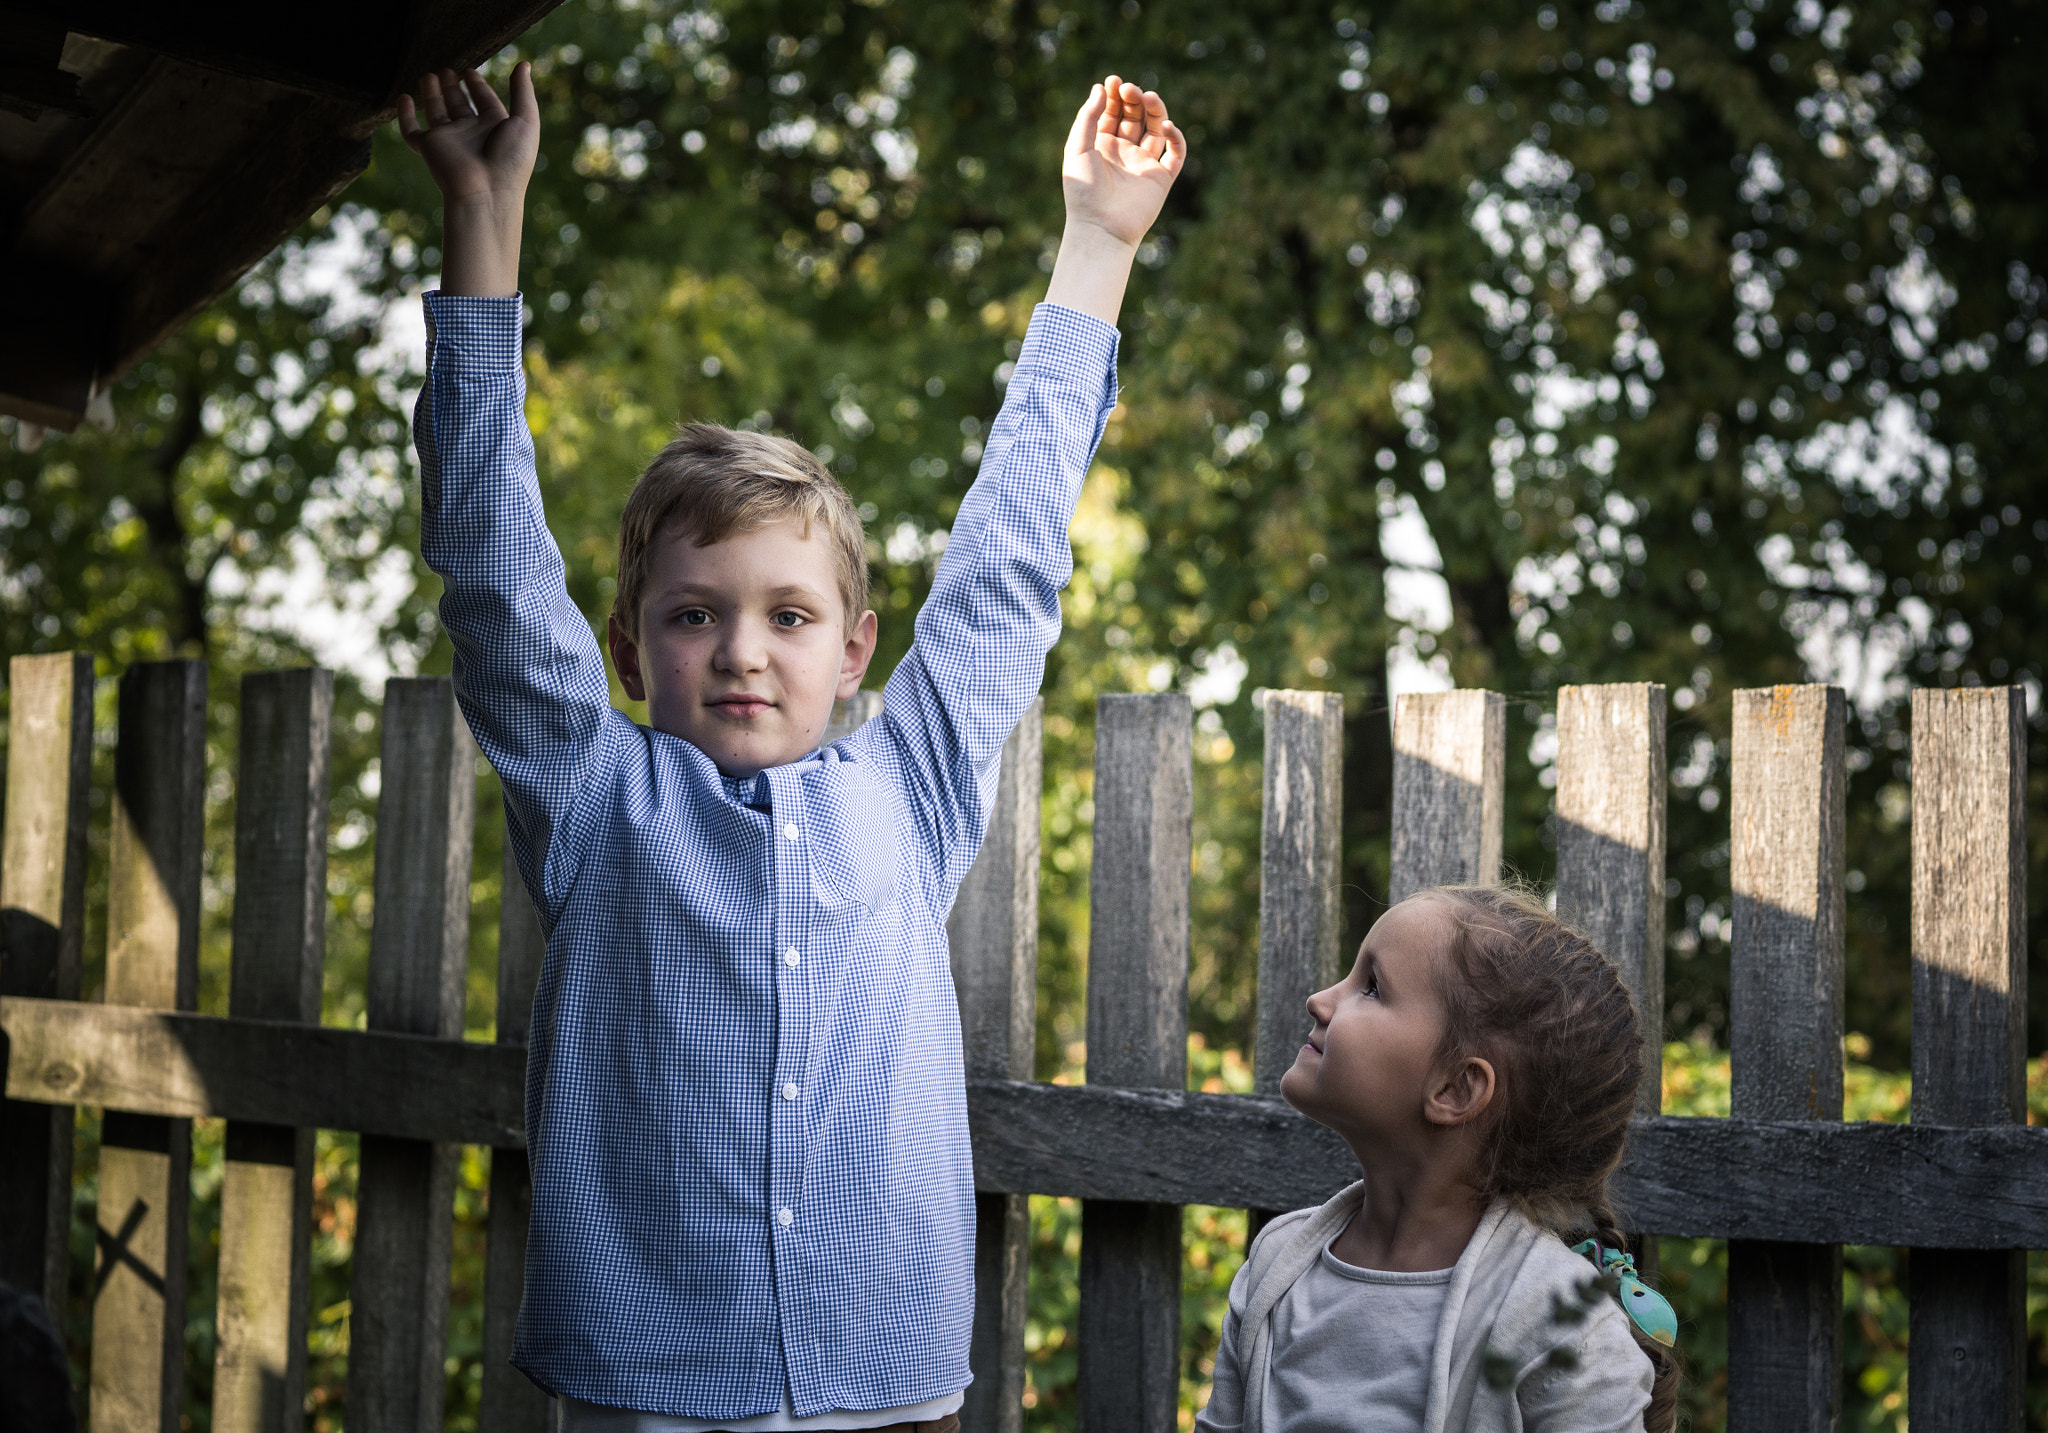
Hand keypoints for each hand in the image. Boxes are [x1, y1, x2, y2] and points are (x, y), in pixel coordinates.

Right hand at [396, 63, 536, 296]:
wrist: (486, 192)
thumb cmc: (511, 160)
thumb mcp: (525, 120)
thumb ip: (523, 92)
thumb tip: (525, 64)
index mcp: (495, 127)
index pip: (485, 101)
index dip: (478, 85)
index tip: (470, 71)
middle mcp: (472, 132)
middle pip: (460, 105)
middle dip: (453, 88)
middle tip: (448, 70)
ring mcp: (450, 140)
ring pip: (437, 112)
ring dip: (433, 94)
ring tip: (429, 74)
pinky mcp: (430, 148)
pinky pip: (412, 131)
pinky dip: (405, 115)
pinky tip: (403, 97)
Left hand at [1061, 77, 1185, 248]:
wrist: (1100, 228)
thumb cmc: (1084, 192)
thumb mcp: (1078, 148)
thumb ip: (1088, 117)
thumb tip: (1101, 87)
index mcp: (1102, 146)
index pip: (1111, 112)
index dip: (1114, 95)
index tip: (1113, 82)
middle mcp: (1124, 152)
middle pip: (1134, 116)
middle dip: (1133, 99)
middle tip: (1129, 89)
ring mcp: (1144, 164)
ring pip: (1155, 129)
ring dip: (1155, 110)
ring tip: (1148, 97)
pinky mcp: (1161, 178)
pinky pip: (1175, 153)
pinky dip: (1176, 138)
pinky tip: (1166, 126)